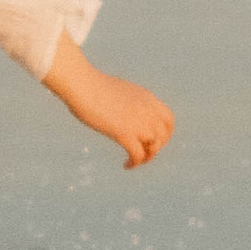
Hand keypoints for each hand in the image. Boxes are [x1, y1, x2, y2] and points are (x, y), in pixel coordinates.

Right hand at [42, 36, 175, 168]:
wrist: (82, 84)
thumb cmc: (91, 85)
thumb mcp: (116, 90)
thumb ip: (126, 100)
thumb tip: (121, 106)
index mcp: (146, 98)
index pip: (168, 119)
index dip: (165, 134)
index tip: (153, 141)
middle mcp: (147, 110)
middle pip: (163, 136)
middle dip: (155, 148)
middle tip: (142, 154)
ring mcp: (137, 122)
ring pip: (154, 147)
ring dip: (146, 158)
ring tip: (133, 161)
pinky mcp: (124, 133)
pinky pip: (138, 155)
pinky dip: (134, 163)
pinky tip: (126, 165)